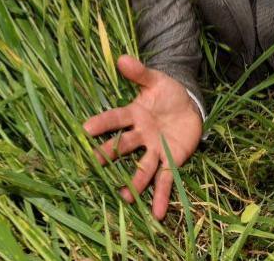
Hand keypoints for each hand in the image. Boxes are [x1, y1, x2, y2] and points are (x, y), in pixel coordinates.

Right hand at [83, 55, 202, 219]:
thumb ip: (140, 72)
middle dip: (109, 155)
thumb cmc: (168, 93)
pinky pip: (165, 180)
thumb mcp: (156, 80)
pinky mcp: (171, 161)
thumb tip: (121, 58)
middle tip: (94, 164)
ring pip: (142, 168)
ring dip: (134, 182)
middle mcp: (141, 135)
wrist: (189, 105)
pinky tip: (157, 214)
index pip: (116, 118)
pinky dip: (161, 197)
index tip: (85, 129)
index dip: (102, 123)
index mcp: (135, 114)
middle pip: (123, 146)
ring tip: (125, 196)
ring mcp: (155, 150)